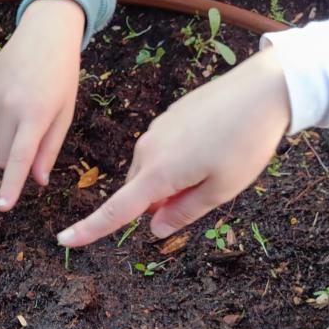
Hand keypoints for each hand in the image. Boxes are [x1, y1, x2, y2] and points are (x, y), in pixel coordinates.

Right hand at [0, 0, 84, 210]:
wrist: (45, 34)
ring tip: (23, 116)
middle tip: (32, 138)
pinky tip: (11, 103)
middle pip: (0, 158)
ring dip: (3, 143)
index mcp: (35, 114)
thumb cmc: (62, 78)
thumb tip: (37, 181)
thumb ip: (49, 150)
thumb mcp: (64, 114)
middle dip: (13, 159)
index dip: (10, 186)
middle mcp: (8, 106)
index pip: (18, 160)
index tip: (1, 208)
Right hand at [56, 48, 290, 247]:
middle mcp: (148, 151)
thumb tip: (155, 228)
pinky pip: (163, 151)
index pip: (117, 210)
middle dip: (161, 203)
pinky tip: (213, 146)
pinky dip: (179, 161)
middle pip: (139, 192)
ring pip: (152, 172)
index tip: (65, 240)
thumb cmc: (246, 142)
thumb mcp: (222, 189)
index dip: (90, 229)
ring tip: (217, 164)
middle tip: (206, 192)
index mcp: (158, 173)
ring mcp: (156, 130)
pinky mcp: (168, 117)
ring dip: (172, 181)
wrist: (264, 88)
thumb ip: (184, 212)